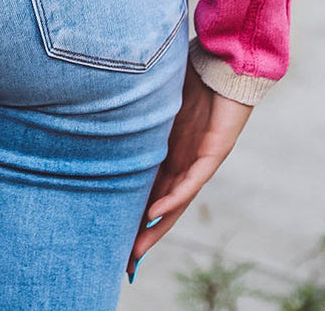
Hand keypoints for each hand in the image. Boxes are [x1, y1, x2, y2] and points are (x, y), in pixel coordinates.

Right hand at [126, 61, 251, 276]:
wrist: (226, 64)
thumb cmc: (190, 74)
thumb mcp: (153, 98)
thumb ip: (133, 108)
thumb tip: (99, 101)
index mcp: (167, 152)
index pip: (147, 189)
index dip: (132, 211)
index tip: (112, 233)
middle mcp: (181, 162)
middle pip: (159, 206)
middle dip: (141, 232)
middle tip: (123, 259)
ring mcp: (197, 161)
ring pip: (174, 203)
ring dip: (155, 227)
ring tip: (136, 249)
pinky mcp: (213, 154)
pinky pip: (190, 183)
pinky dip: (172, 198)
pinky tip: (155, 213)